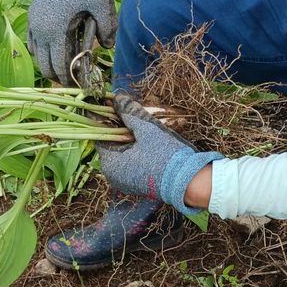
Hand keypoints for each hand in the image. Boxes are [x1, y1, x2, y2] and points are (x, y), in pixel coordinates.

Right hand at [27, 0, 116, 84]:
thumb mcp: (101, 1)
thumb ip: (107, 26)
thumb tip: (107, 47)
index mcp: (56, 31)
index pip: (59, 67)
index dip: (69, 80)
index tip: (80, 86)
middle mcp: (41, 31)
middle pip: (45, 66)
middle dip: (58, 77)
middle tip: (73, 81)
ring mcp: (34, 23)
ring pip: (37, 55)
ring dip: (49, 64)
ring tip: (65, 68)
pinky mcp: (33, 16)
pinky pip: (33, 42)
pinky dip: (41, 51)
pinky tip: (54, 51)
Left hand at [97, 94, 221, 213]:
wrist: (186, 182)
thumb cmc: (165, 155)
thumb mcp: (147, 130)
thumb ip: (129, 114)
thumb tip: (117, 99)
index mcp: (110, 162)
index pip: (100, 136)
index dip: (106, 120)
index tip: (111, 108)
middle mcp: (112, 175)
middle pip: (111, 146)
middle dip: (119, 131)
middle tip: (128, 117)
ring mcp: (123, 183)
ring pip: (120, 156)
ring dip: (127, 143)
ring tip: (140, 130)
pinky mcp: (135, 186)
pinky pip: (129, 166)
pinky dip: (134, 155)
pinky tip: (145, 146)